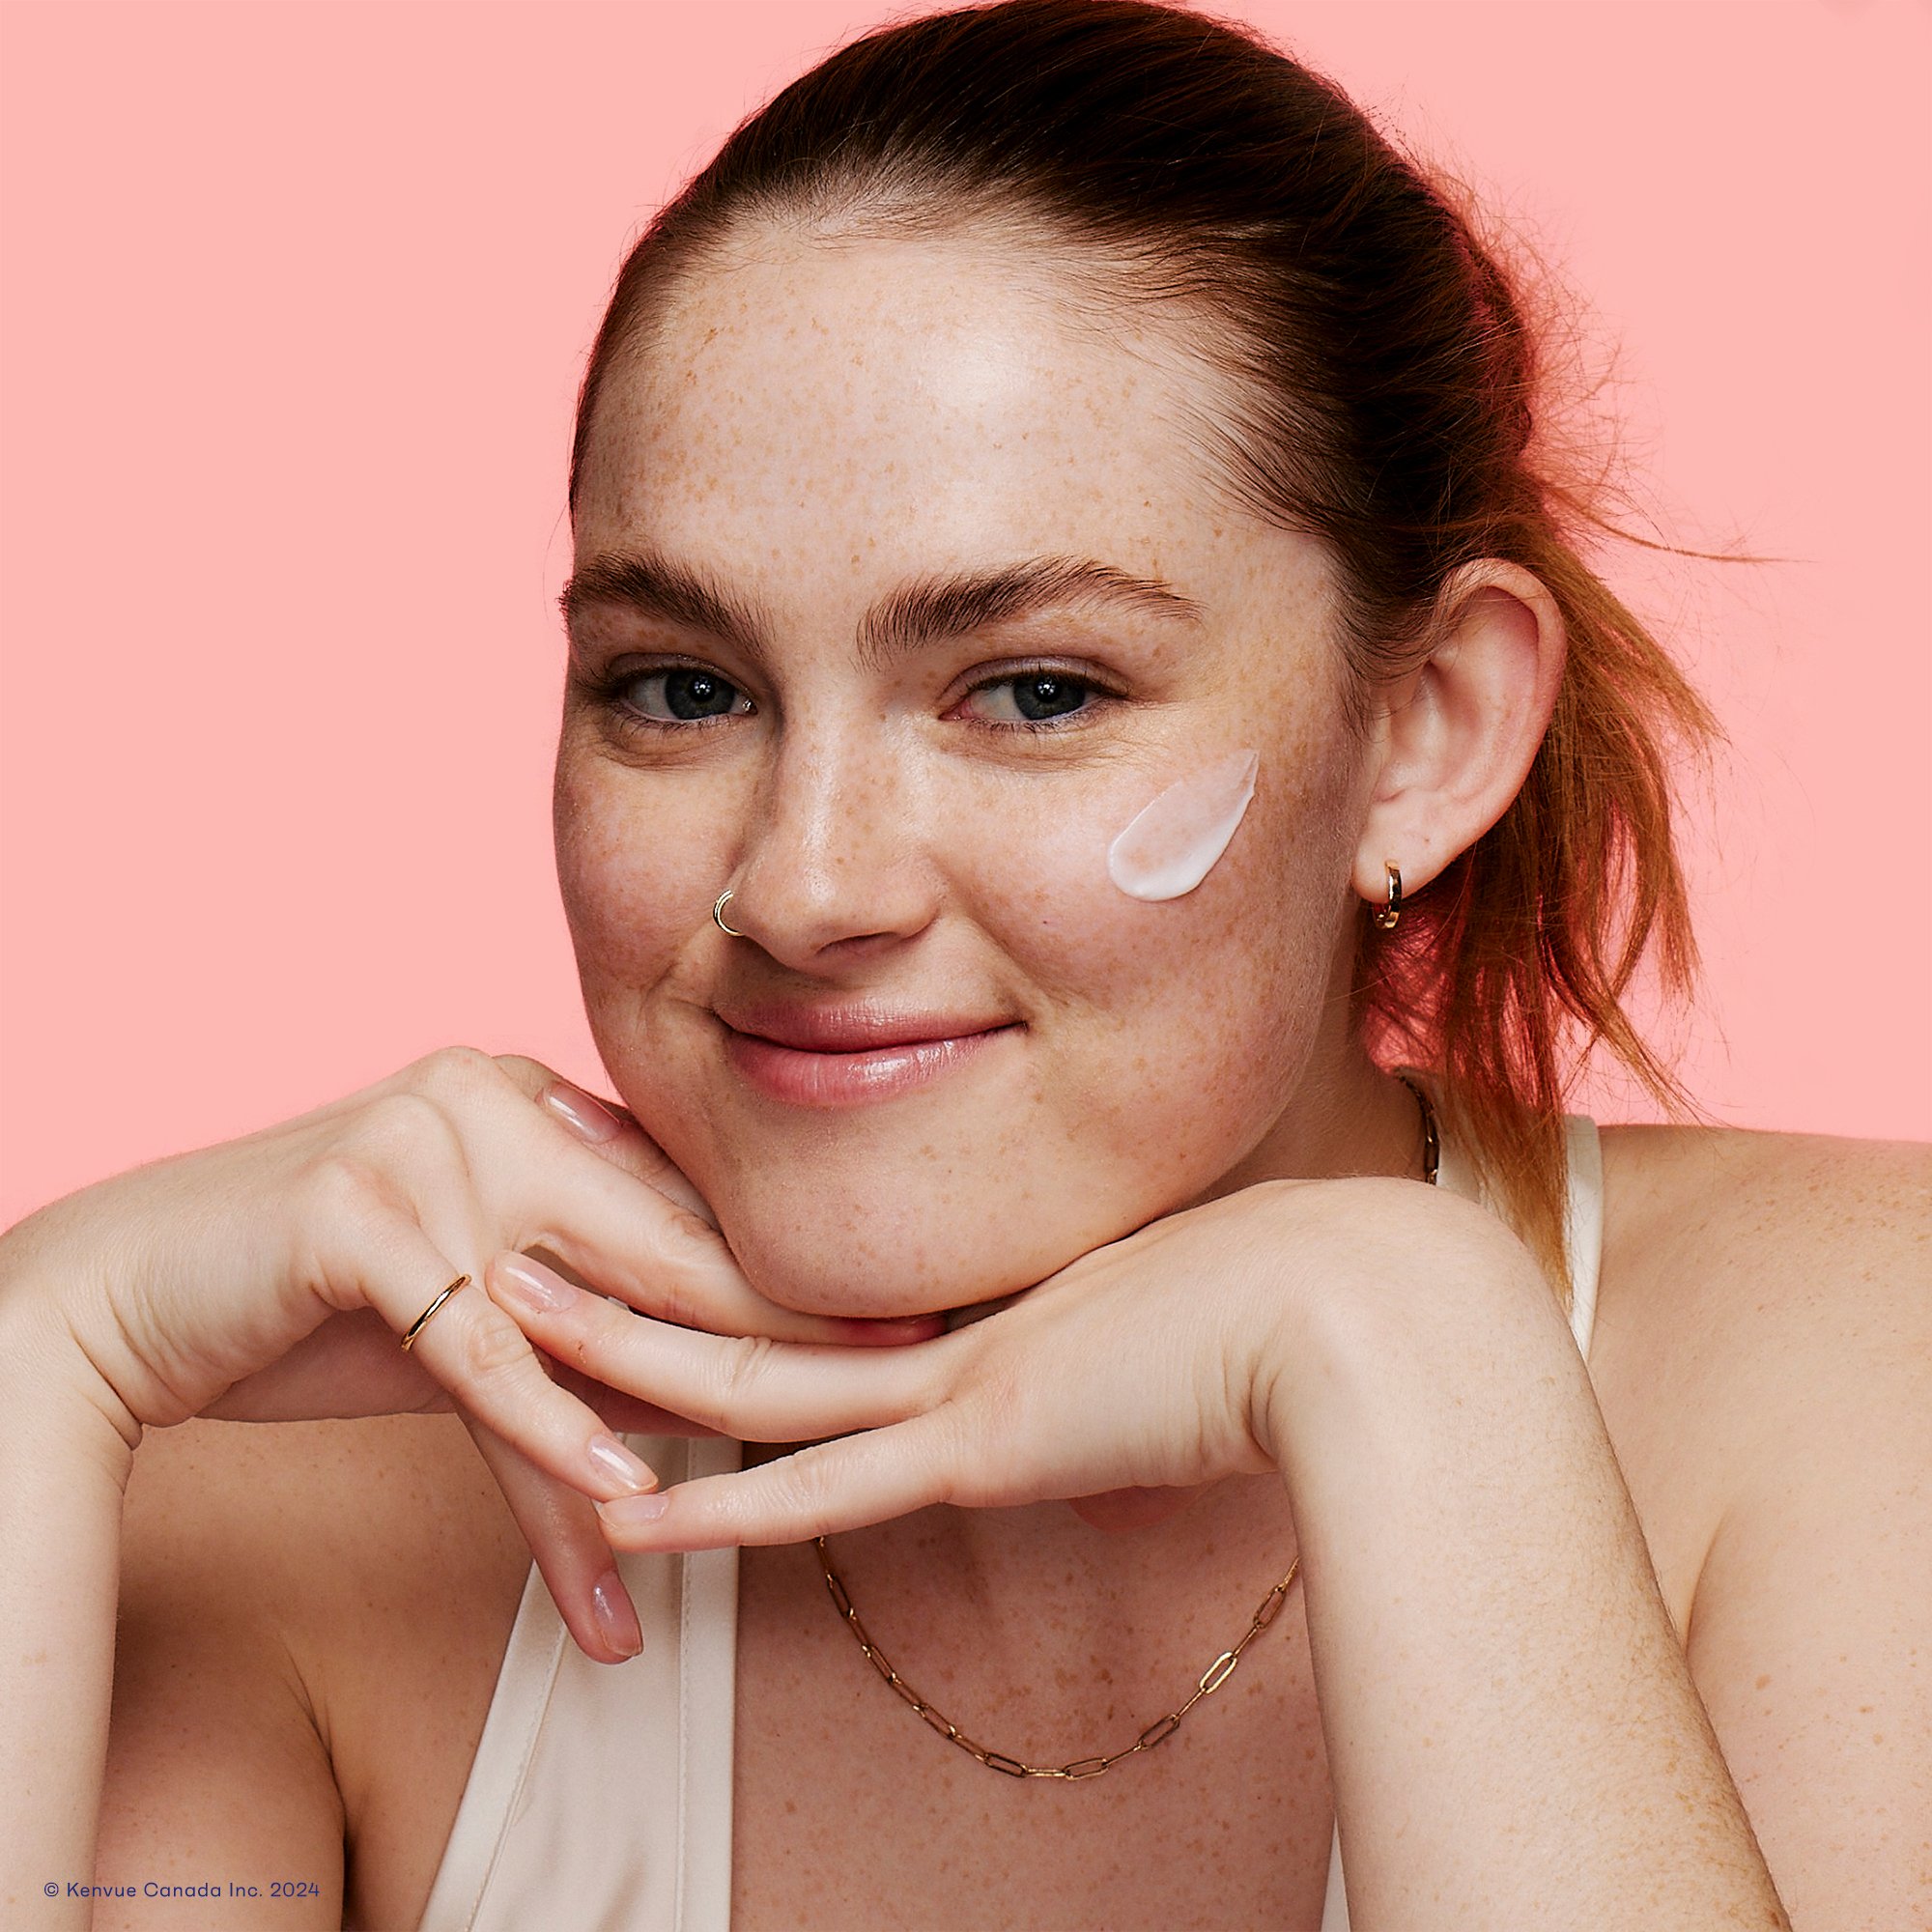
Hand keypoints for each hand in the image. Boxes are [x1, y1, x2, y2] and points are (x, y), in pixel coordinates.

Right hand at [0, 1047, 932, 1659]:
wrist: (140, 1293)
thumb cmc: (320, 1304)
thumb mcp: (476, 1318)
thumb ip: (583, 1353)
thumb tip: (692, 1438)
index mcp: (530, 1097)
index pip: (679, 1197)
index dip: (786, 1263)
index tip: (894, 1310)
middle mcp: (490, 1095)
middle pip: (662, 1235)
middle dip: (787, 1315)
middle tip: (904, 1367)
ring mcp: (422, 1141)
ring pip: (585, 1293)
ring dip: (699, 1381)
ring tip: (809, 1441)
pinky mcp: (350, 1209)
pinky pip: (473, 1342)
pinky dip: (546, 1426)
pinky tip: (626, 1491)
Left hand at [473, 1175, 1439, 1552]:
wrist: (1358, 1311)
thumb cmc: (1305, 1302)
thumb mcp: (1197, 1316)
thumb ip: (1140, 1337)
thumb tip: (1144, 1344)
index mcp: (994, 1295)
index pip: (819, 1282)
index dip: (717, 1248)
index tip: (637, 1207)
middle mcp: (955, 1324)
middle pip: (755, 1300)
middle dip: (630, 1266)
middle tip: (521, 1210)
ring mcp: (961, 1380)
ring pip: (752, 1374)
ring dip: (626, 1353)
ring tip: (511, 1308)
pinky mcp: (984, 1444)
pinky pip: (818, 1483)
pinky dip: (715, 1508)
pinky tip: (620, 1510)